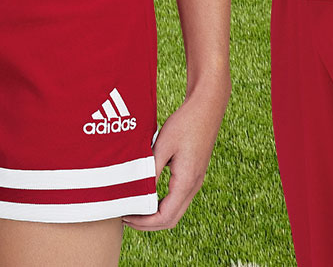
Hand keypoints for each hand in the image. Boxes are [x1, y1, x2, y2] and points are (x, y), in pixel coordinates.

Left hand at [123, 79, 229, 231]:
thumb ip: (151, 170)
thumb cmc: (184, 124)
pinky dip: (161, 205)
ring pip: (175, 211)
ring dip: (155, 215)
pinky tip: (147, 196)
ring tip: (134, 209)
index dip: (144, 223)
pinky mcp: (193, 175)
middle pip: (171, 219)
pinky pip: (177, 199)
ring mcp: (195, 182)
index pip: (165, 216)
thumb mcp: (162, 146)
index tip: (126, 218)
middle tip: (126, 218)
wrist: (206, 109)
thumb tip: (138, 191)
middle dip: (148, 224)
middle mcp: (193, 186)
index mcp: (186, 182)